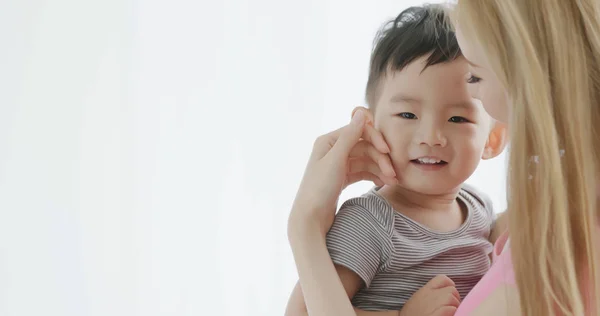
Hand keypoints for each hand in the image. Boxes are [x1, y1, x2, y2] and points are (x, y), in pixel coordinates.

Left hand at [288, 108, 396, 237]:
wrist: (310, 219)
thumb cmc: (318, 189)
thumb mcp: (335, 160)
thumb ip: (349, 136)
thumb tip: (361, 113)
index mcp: (328, 141)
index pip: (359, 131)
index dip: (376, 139)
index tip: (388, 152)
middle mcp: (333, 150)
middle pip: (365, 146)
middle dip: (380, 158)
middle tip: (393, 173)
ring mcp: (338, 164)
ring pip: (366, 160)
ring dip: (380, 168)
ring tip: (392, 181)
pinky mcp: (342, 178)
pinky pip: (362, 172)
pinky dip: (373, 176)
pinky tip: (383, 183)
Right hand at [400, 275, 460, 315]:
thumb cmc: (412, 313)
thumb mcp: (418, 298)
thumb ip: (430, 293)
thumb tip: (446, 294)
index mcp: (426, 290)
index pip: (443, 279)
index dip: (450, 286)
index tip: (448, 295)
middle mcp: (429, 295)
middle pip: (451, 290)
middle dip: (455, 299)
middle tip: (450, 307)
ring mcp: (432, 304)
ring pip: (452, 298)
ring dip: (454, 306)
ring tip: (448, 312)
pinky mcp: (437, 314)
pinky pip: (451, 309)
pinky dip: (452, 312)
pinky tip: (446, 315)